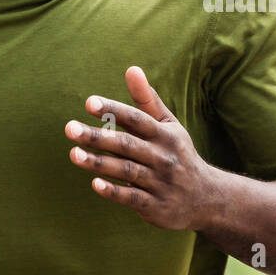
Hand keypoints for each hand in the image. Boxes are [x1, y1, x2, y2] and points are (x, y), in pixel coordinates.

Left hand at [64, 65, 221, 231]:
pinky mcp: (155, 206)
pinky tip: (94, 183)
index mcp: (165, 135)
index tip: (89, 102)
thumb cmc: (177, 153)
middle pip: (127, 144)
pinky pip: (132, 197)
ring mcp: (160, 182)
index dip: (113, 110)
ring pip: (126, 170)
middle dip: (97, 136)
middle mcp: (163, 157)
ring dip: (99, 163)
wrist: (206, 198)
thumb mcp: (168, 126)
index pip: (137, 119)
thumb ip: (146, 100)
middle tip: (69, 128)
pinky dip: (114, 191)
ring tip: (73, 154)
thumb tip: (131, 68)